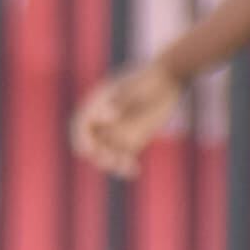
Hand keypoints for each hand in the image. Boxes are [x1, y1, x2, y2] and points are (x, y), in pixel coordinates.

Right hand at [68, 61, 183, 177]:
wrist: (167, 79)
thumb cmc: (147, 79)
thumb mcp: (134, 87)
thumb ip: (121, 101)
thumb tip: (111, 117)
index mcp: (96, 106)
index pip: (81, 126)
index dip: (84, 137)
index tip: (94, 144)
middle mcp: (103, 121)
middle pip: (92, 145)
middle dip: (98, 154)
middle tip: (110, 159)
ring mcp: (117, 132)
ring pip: (107, 154)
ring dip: (112, 163)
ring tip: (125, 166)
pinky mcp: (132, 141)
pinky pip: (124, 158)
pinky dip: (126, 166)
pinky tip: (135, 170)